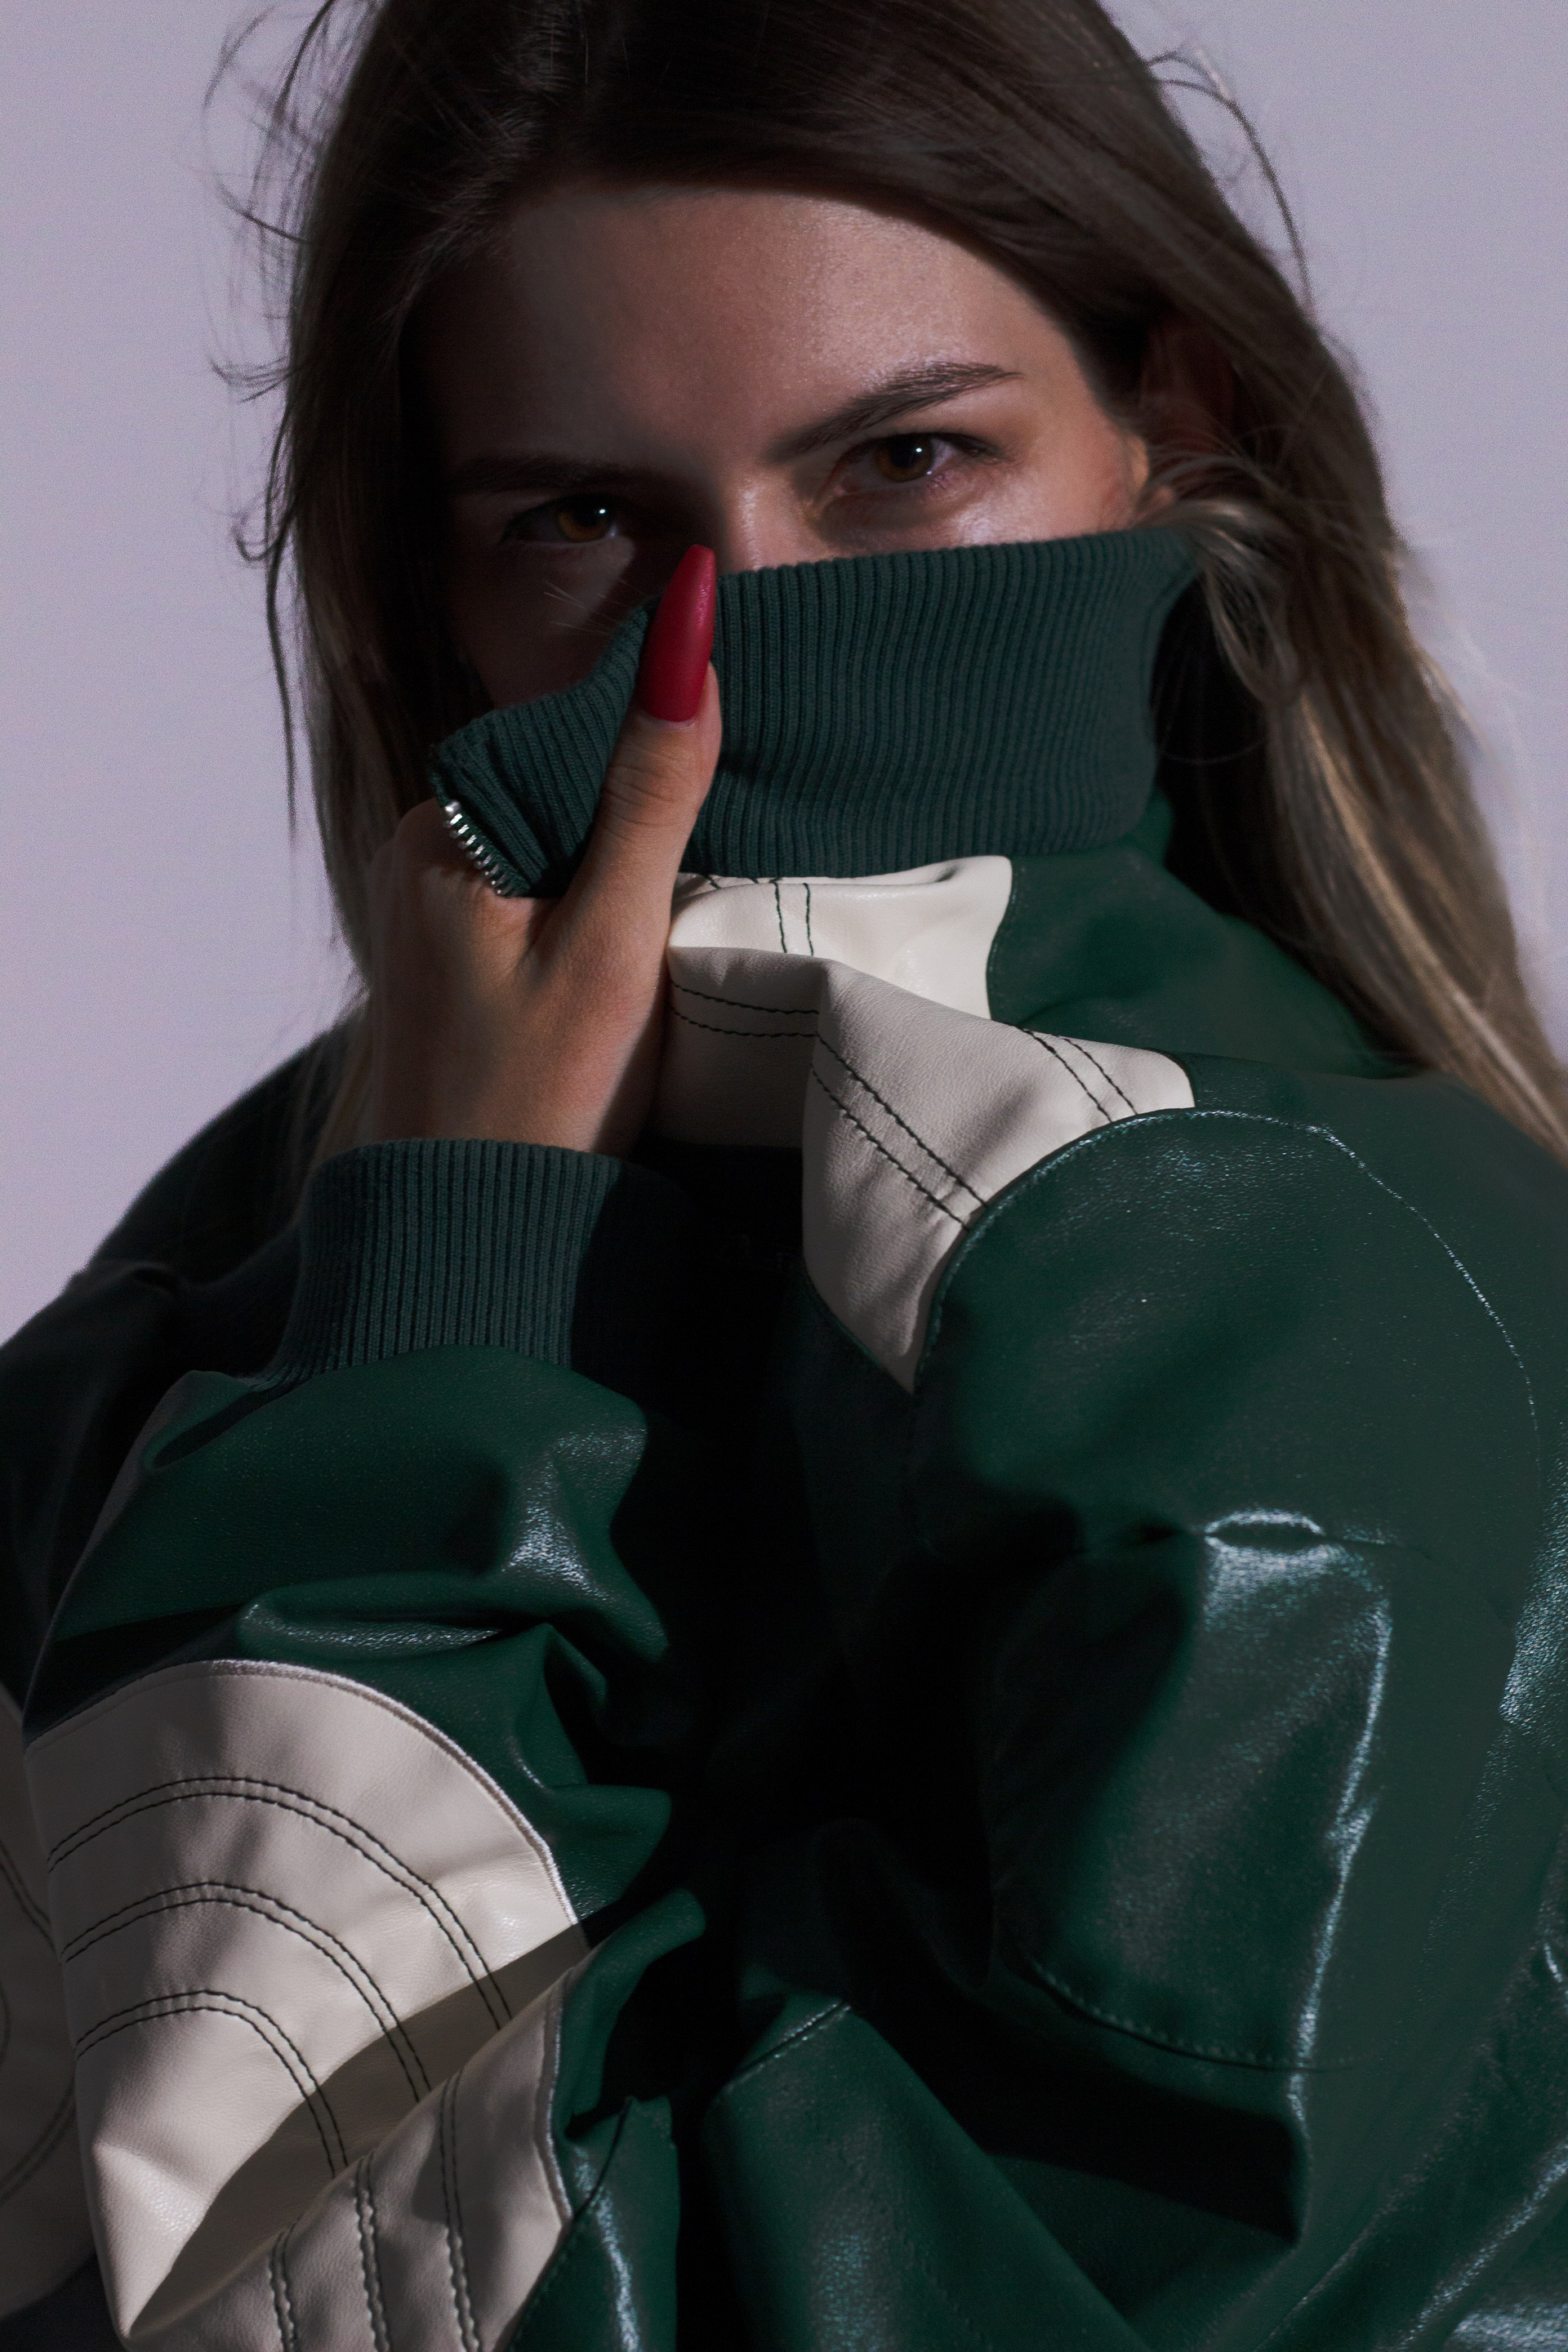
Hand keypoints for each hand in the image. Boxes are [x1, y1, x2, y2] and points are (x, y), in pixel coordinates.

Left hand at [365, 546, 718, 1154]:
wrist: (468, 1246)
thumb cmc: (535, 1102)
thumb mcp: (612, 941)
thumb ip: (652, 793)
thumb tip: (687, 629)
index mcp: (439, 829)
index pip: (571, 738)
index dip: (661, 761)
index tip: (734, 800)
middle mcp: (422, 856)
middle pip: (568, 792)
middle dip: (646, 825)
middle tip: (718, 886)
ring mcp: (435, 915)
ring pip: (564, 851)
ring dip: (631, 877)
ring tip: (685, 932)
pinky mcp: (460, 969)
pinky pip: (549, 904)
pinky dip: (603, 920)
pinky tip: (643, 967)